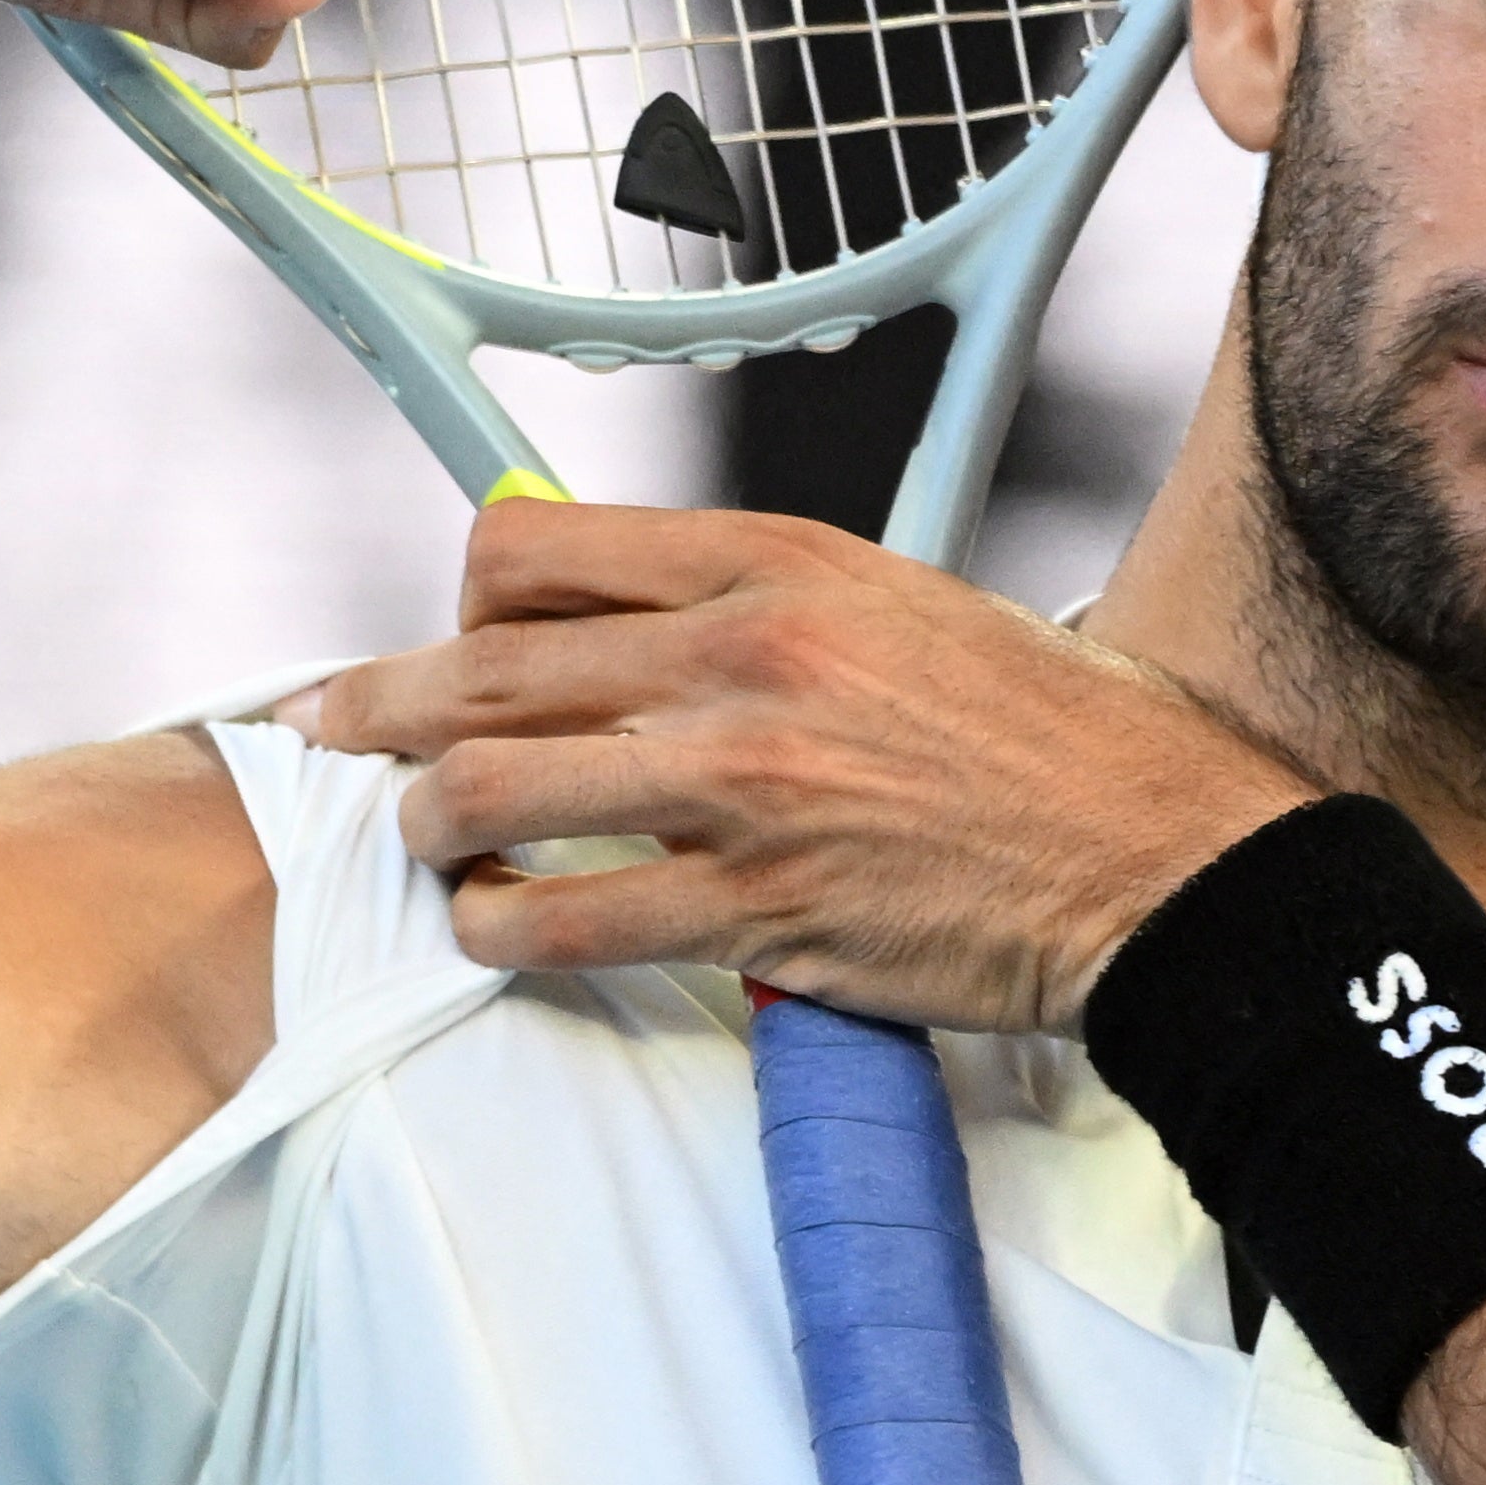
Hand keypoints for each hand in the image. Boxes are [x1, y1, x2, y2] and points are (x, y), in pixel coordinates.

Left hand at [294, 502, 1318, 1029]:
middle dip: (370, 708)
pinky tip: (497, 929)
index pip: (534, 551)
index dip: (463, 601)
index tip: (452, 640)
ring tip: (429, 850)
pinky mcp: (752, 914)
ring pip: (486, 799)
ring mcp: (739, 793)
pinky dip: (498, 932)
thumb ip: (762, 604)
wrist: (1159, 859)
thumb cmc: (1047, 735)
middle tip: (326, 730)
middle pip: (476, 671)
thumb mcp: (901, 603)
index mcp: (776, 565)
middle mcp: (741, 662)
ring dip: (426, 832)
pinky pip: (562, 924)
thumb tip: (633, 617)